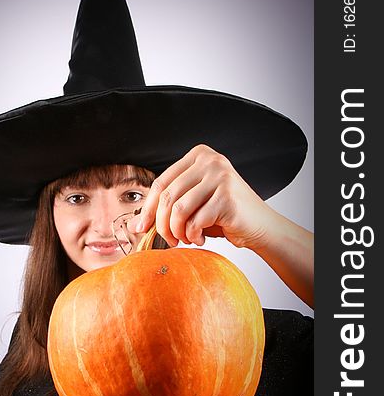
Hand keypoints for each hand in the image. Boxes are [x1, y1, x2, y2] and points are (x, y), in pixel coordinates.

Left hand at [126, 144, 313, 307]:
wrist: (260, 227)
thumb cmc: (224, 216)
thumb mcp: (194, 202)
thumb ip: (170, 203)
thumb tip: (136, 225)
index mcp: (199, 155)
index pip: (161, 182)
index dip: (148, 209)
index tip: (141, 228)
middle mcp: (210, 160)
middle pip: (167, 196)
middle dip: (162, 224)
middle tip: (169, 240)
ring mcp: (220, 177)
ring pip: (178, 209)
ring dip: (177, 232)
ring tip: (186, 239)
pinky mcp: (227, 197)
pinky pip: (195, 221)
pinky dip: (193, 236)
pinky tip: (201, 239)